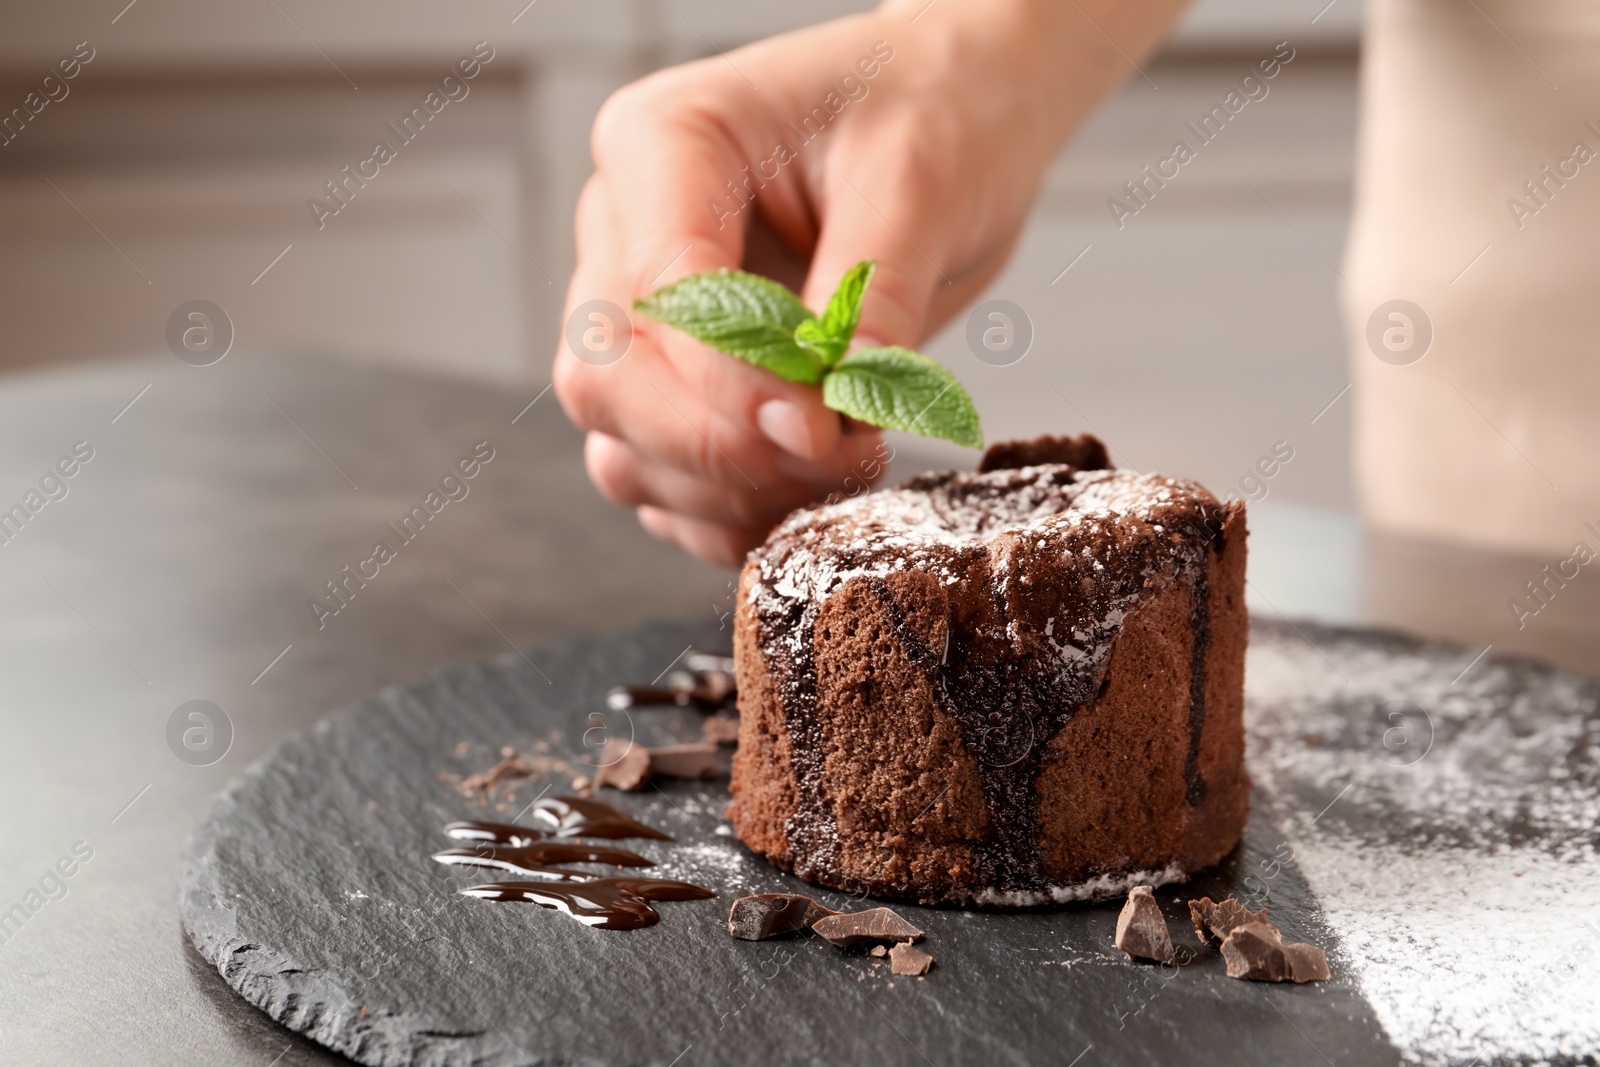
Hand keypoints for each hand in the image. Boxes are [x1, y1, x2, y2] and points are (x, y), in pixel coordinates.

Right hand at [554, 0, 1186, 564]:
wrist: (960, 112)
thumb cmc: (937, 111)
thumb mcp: (920, 182)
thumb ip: (868, 299)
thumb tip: (825, 416)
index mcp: (662, 142)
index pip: (656, 289)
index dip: (730, 378)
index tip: (820, 426)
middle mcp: (626, 229)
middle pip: (604, 381)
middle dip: (718, 446)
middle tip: (836, 455)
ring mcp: (643, 312)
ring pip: (621, 446)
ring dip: (726, 491)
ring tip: (844, 467)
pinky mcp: (679, 379)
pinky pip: (662, 480)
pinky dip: (727, 514)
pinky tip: (808, 498)